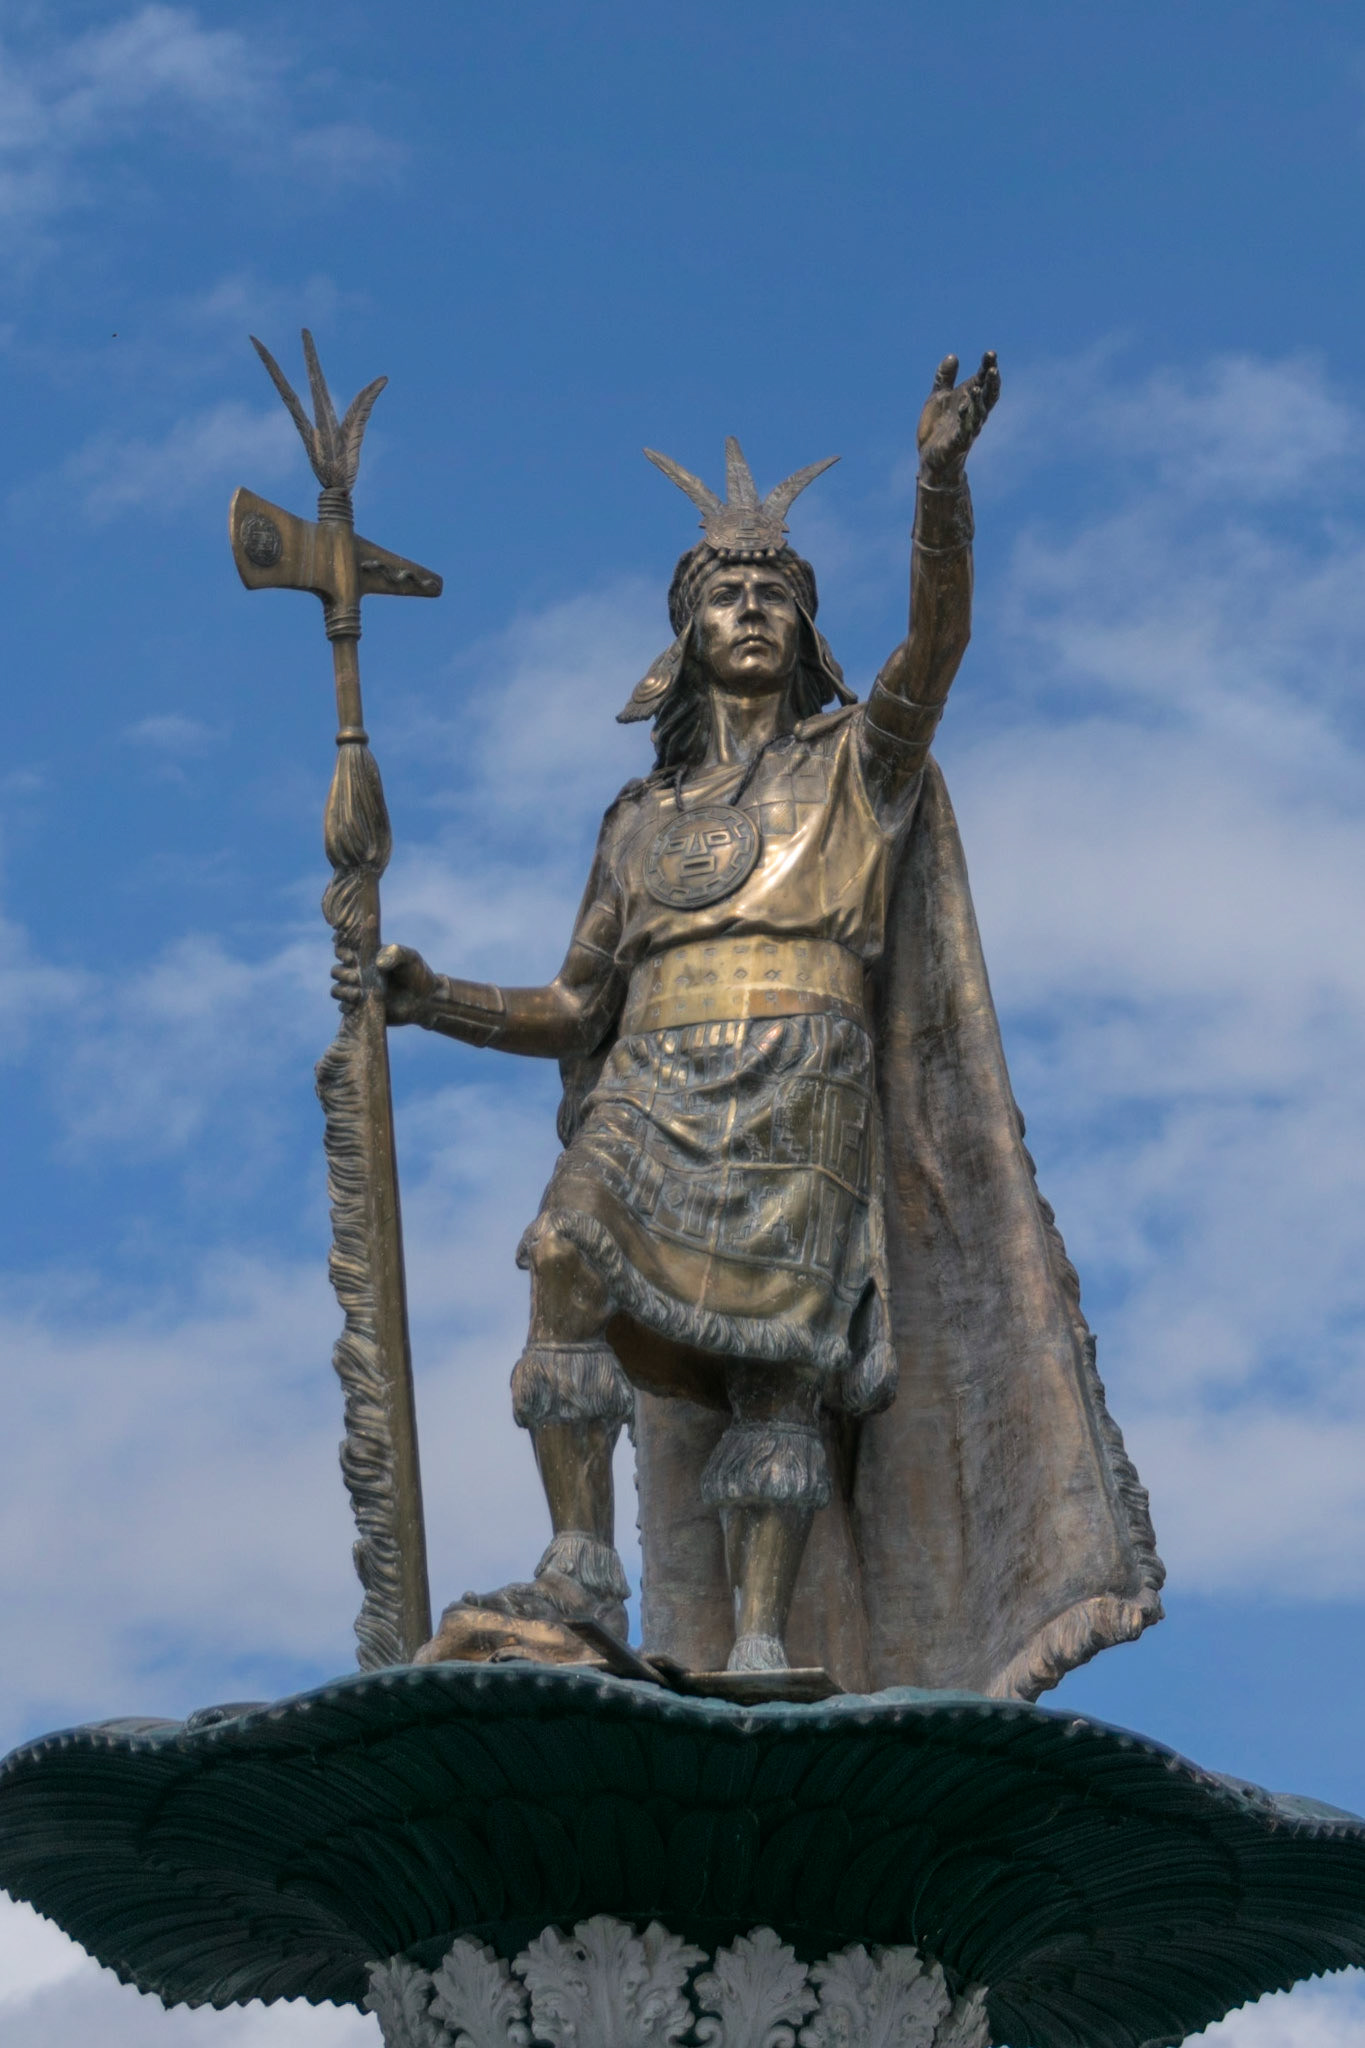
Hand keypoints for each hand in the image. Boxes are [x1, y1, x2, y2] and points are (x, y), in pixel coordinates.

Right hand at [331, 942, 438, 1024]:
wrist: (426, 1000)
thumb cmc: (418, 974)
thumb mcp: (409, 957)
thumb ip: (395, 953)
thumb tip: (377, 963)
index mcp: (367, 957)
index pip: (344, 950)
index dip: (341, 952)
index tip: (350, 958)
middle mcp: (360, 974)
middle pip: (336, 971)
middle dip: (342, 973)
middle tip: (357, 977)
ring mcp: (359, 991)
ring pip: (337, 990)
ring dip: (342, 991)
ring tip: (358, 993)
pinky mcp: (362, 1008)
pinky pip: (344, 1008)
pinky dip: (346, 1006)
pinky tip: (357, 1005)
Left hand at [916, 350, 998, 485]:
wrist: (930, 456)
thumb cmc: (938, 426)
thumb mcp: (938, 397)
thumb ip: (945, 378)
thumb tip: (953, 356)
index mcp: (969, 400)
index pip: (983, 382)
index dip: (988, 368)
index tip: (990, 354)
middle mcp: (973, 413)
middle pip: (987, 396)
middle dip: (991, 382)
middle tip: (993, 367)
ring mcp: (967, 428)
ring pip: (978, 413)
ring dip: (979, 400)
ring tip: (978, 386)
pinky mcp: (957, 442)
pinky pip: (964, 430)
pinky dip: (965, 420)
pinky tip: (963, 408)